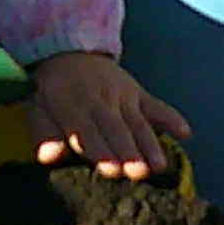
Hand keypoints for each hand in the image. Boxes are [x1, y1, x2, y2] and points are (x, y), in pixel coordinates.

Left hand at [25, 52, 187, 178]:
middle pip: (115, 128)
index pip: (86, 129)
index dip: (99, 149)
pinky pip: (156, 105)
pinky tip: (185, 133)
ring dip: (150, 144)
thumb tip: (49, 156)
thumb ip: (44, 132)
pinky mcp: (138, 93)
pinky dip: (171, 118)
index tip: (111, 170)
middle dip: (128, 150)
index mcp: (71, 104)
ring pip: (137, 122)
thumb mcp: (38, 107)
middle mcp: (99, 98)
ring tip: (159, 166)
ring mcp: (122, 95)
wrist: (69, 51)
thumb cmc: (52, 91)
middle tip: (137, 173)